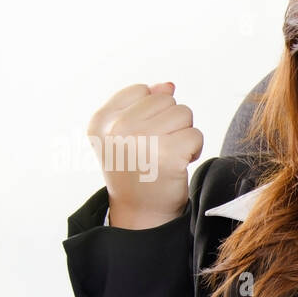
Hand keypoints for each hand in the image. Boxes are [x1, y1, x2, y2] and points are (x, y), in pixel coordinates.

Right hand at [87, 81, 203, 227]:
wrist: (141, 211)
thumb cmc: (136, 170)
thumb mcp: (126, 134)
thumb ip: (143, 104)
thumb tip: (168, 85)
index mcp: (102, 120)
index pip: (141, 91)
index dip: (151, 113)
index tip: (142, 139)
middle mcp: (117, 127)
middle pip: (166, 100)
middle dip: (170, 123)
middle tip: (157, 149)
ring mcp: (142, 140)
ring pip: (184, 114)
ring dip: (183, 134)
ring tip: (168, 155)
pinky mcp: (168, 154)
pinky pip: (196, 134)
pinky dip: (194, 149)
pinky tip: (179, 163)